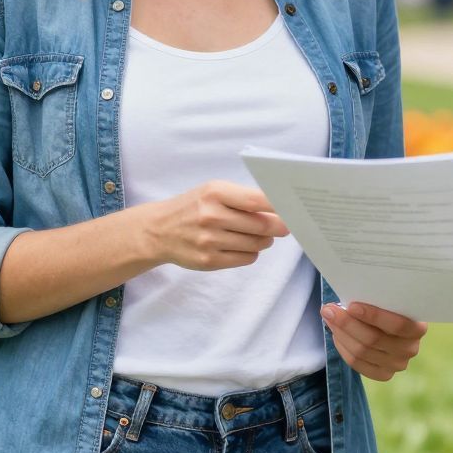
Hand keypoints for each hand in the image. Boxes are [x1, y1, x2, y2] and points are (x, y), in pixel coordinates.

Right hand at [143, 180, 289, 270]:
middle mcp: (211, 216)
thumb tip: (280, 210)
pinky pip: (246, 259)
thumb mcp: (213, 191)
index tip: (293, 209)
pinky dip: (251, 253)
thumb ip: (243, 198)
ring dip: (265, 241)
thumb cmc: (194, 206)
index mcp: (215, 193)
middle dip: (278, 227)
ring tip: (260, 235)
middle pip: (261, 226)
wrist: (159, 230)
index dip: (279, 206)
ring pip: (256, 244)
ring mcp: (209, 240)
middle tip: (283, 226)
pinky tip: (243, 246)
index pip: (256, 200)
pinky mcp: (208, 261)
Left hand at [321, 302, 427, 381]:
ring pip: (361, 352)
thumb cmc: (389, 307)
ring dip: (341, 333)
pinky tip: (336, 334)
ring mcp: (397, 364)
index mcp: (417, 328)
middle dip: (347, 323)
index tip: (351, 306)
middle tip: (329, 310)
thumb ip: (377, 299)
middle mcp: (410, 349)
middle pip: (374, 339)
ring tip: (329, 318)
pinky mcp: (384, 375)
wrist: (393, 326)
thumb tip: (349, 297)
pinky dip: (343, 347)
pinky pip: (357, 364)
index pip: (397, 325)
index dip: (374, 316)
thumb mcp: (389, 300)